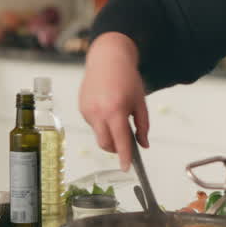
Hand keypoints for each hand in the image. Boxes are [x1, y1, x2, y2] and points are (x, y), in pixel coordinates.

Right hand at [80, 32, 148, 171]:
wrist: (108, 59)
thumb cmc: (127, 79)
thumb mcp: (140, 102)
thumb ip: (143, 126)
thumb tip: (144, 145)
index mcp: (115, 110)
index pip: (120, 140)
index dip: (124, 156)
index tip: (126, 167)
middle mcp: (98, 112)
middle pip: (105, 143)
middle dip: (115, 148)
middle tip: (126, 142)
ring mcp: (87, 110)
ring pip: (99, 133)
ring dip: (109, 132)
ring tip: (117, 112)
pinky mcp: (81, 108)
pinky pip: (93, 124)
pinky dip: (102, 122)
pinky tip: (107, 107)